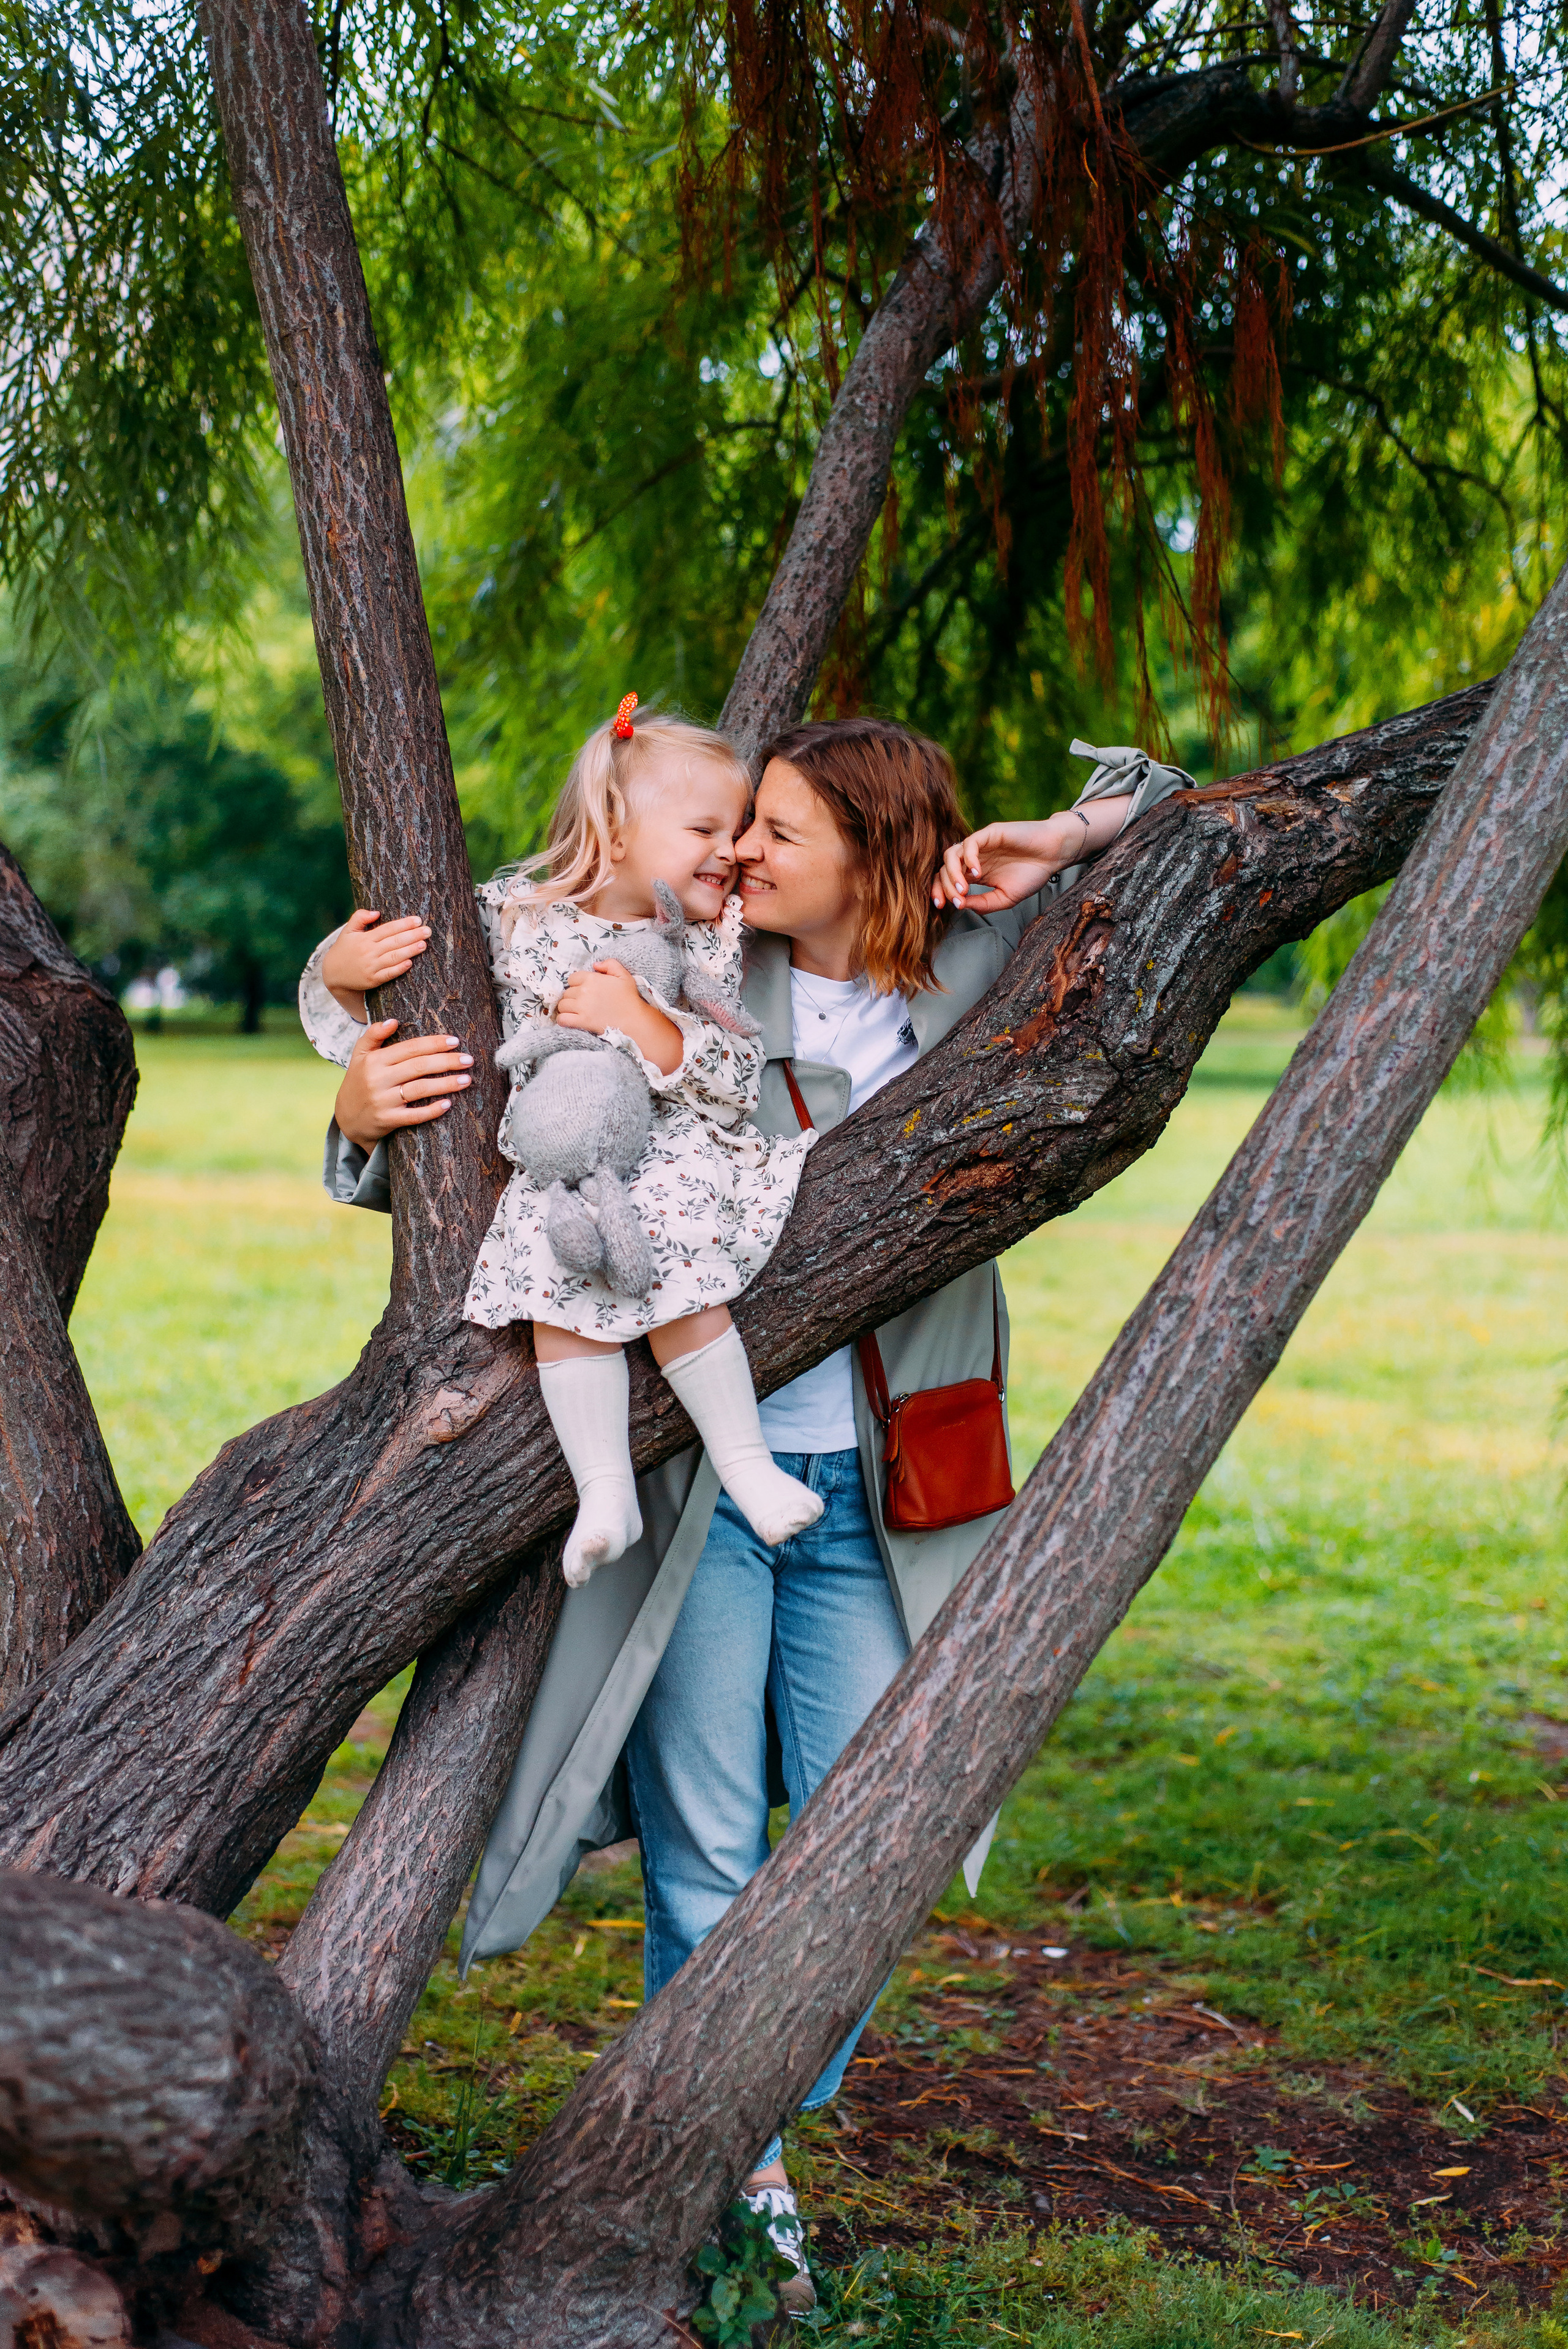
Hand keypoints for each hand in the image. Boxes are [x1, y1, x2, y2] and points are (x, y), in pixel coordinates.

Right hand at [321, 909, 432, 1020]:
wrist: (332, 974)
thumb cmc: (344, 949)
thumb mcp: (348, 931)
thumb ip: (359, 917)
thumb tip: (376, 912)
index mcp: (365, 939)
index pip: (388, 929)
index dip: (403, 924)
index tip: (418, 920)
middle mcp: (368, 952)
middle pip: (394, 942)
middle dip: (413, 936)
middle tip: (428, 931)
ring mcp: (371, 967)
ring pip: (394, 957)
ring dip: (410, 951)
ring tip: (424, 944)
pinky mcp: (372, 980)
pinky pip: (388, 974)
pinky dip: (399, 969)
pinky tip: (410, 962)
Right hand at [334, 1019, 472, 1149]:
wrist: (347, 1118)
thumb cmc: (359, 1081)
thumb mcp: (359, 1055)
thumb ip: (373, 1035)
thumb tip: (394, 1021)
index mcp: (374, 1060)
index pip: (410, 1048)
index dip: (434, 1044)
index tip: (455, 1041)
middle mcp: (378, 1079)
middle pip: (419, 1067)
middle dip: (447, 1062)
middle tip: (469, 1060)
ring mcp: (383, 1101)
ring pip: (420, 1089)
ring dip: (446, 1084)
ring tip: (467, 1080)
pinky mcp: (387, 1120)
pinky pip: (414, 1116)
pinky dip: (432, 1111)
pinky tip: (448, 1104)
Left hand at [556, 959, 682, 1074]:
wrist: (634, 1020)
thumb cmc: (630, 998)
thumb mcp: (624, 975)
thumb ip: (610, 964)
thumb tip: (595, 965)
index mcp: (592, 978)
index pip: (572, 978)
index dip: (577, 984)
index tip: (584, 990)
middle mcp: (584, 991)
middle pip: (567, 992)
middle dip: (572, 997)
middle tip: (582, 1002)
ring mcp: (582, 1007)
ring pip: (563, 1005)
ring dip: (567, 1008)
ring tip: (576, 1011)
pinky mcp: (582, 1021)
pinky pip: (562, 1019)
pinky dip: (563, 1019)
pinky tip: (569, 1020)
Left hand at [932, 821, 1071, 912]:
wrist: (1054, 854)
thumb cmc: (1033, 874)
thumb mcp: (1006, 898)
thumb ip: (983, 904)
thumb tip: (961, 906)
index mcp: (975, 873)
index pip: (947, 880)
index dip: (939, 891)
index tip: (941, 906)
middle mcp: (974, 858)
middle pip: (944, 868)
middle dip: (944, 886)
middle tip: (956, 900)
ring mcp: (980, 845)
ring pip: (951, 854)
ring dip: (953, 873)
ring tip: (964, 889)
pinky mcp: (989, 833)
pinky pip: (970, 843)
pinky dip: (969, 858)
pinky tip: (977, 873)